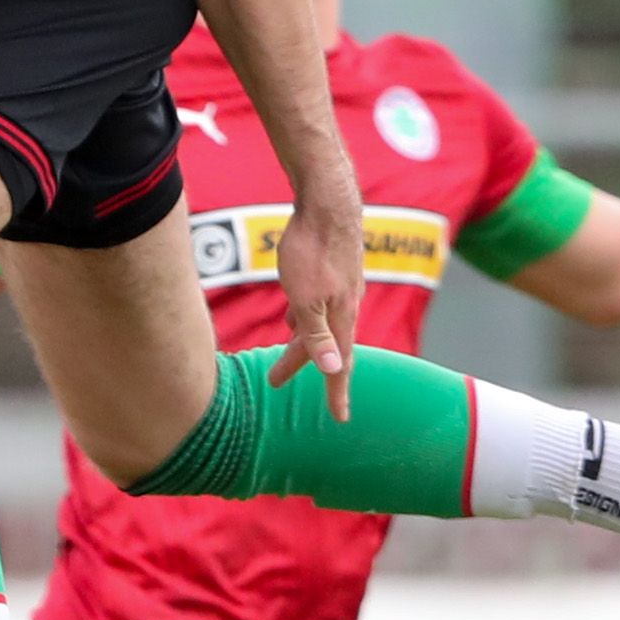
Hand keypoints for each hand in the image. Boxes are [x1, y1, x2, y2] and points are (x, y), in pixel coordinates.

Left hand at [274, 190, 363, 418]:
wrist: (327, 202)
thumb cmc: (314, 249)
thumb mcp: (307, 298)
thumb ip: (317, 334)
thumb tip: (333, 368)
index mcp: (341, 317)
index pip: (339, 364)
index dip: (337, 392)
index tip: (340, 418)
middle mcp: (345, 304)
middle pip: (325, 343)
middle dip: (300, 363)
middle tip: (274, 380)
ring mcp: (341, 285)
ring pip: (321, 321)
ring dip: (303, 339)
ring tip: (285, 352)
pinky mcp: (333, 267)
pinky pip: (319, 302)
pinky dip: (305, 315)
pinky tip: (293, 311)